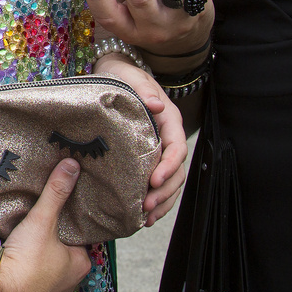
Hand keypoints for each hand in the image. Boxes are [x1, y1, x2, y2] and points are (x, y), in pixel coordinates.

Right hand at [0, 159, 91, 291]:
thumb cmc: (26, 262)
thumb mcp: (42, 221)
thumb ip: (56, 192)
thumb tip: (72, 165)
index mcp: (81, 264)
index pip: (79, 236)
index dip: (67, 222)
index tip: (56, 209)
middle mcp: (69, 282)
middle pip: (61, 249)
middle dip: (50, 238)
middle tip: (36, 219)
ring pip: (44, 264)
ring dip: (35, 253)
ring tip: (22, 234)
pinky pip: (28, 276)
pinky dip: (22, 266)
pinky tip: (11, 254)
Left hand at [92, 55, 188, 224]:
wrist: (114, 73)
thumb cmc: (123, 75)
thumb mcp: (131, 76)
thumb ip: (144, 90)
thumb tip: (156, 106)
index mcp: (168, 120)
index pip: (176, 147)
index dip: (168, 166)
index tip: (153, 180)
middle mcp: (168, 137)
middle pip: (176, 171)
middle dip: (164, 191)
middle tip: (146, 207)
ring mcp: (159, 149)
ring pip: (170, 182)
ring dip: (162, 201)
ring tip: (146, 217)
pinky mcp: (148, 158)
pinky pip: (158, 183)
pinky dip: (155, 200)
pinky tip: (143, 215)